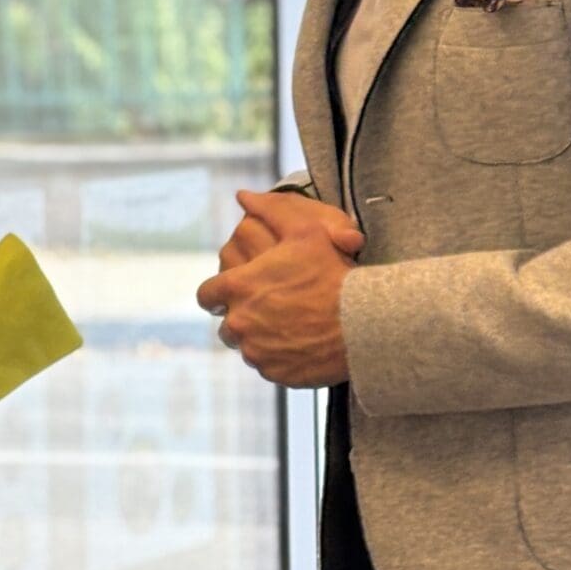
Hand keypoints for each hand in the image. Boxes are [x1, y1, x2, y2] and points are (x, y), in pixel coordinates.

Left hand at [198, 193, 356, 388]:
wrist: (363, 322)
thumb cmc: (333, 273)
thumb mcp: (305, 230)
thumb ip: (270, 210)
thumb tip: (243, 195)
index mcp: (237, 289)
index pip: (206, 295)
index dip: (220, 292)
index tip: (235, 292)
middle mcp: (239, 324)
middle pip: (227, 324)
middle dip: (242, 316)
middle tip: (269, 308)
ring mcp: (255, 352)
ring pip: (246, 347)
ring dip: (259, 337)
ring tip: (287, 325)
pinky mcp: (274, 374)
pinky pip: (267, 366)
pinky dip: (277, 357)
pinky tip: (299, 342)